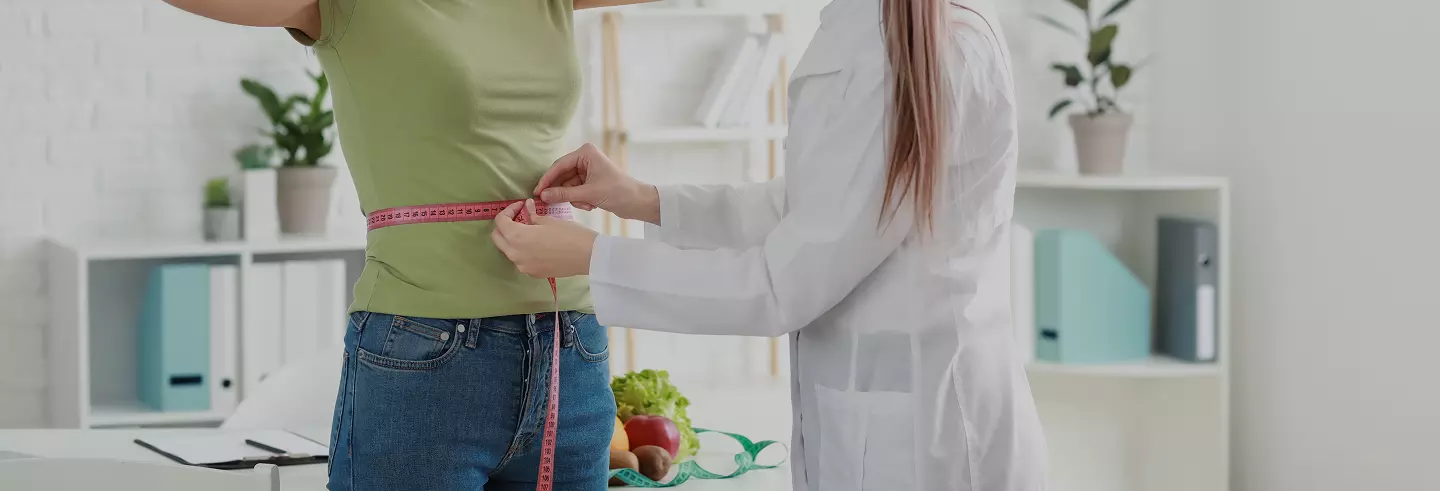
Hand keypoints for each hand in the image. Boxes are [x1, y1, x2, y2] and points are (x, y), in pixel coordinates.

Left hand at [492, 199, 598, 277]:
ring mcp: (523, 266)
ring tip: (529, 230)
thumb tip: (527, 207)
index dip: (508, 210)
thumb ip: (533, 215)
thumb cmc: (570, 234)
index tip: (521, 205)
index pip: (500, 222)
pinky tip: (537, 244)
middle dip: (504, 226)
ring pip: (508, 250)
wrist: (589, 256)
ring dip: (513, 238)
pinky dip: (523, 250)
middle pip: (498, 238)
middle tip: (519, 217)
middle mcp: (515, 254)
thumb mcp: (549, 221)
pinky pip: (520, 260)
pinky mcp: (532, 273)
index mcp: (517, 237)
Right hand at [534, 143, 660, 223]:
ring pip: (568, 186)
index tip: (537, 192)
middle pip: (562, 176)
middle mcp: (586, 158)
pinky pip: (575, 191)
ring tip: (587, 204)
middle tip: (551, 203)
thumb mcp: (588, 194)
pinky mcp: (590, 181)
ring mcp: (588, 170)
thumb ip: (564, 194)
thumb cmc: (617, 192)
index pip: (560, 165)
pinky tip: (591, 205)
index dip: (547, 179)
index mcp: (586, 153)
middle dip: (564, 192)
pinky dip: (581, 200)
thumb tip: (543, 195)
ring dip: (575, 198)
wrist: (637, 202)